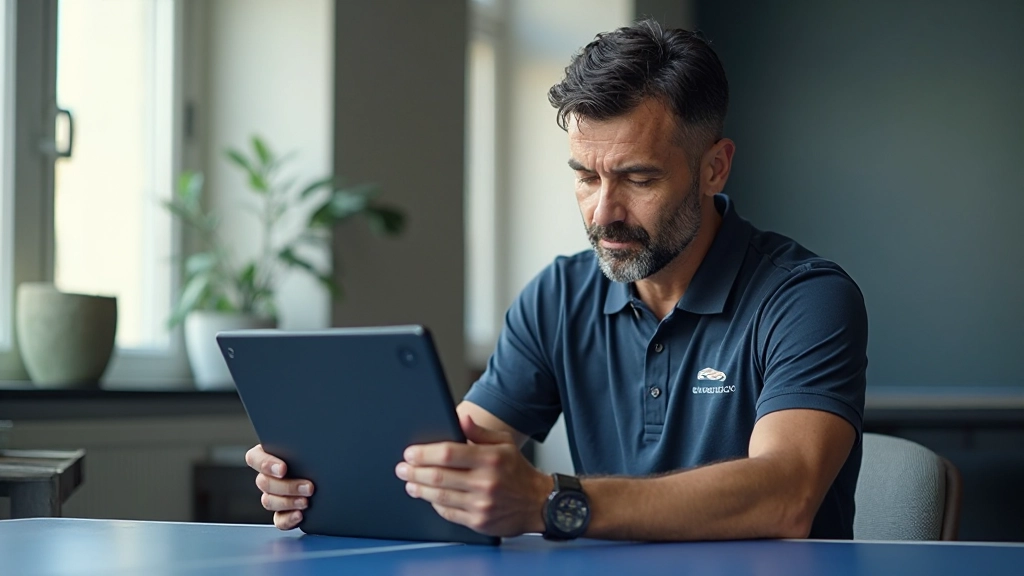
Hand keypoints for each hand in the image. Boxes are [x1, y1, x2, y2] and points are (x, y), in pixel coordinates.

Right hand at [245, 444, 314, 529]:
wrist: (333, 471)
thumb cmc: (320, 450)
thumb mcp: (310, 443)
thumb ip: (304, 442)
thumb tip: (312, 440)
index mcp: (268, 454)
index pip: (255, 458)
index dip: (266, 464)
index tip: (283, 469)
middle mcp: (268, 475)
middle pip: (264, 483)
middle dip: (287, 486)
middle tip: (309, 487)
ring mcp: (273, 495)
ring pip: (269, 501)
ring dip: (288, 502)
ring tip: (307, 501)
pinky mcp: (283, 512)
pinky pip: (278, 520)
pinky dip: (288, 519)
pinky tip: (300, 515)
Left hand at [395, 413, 551, 536]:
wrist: (537, 503)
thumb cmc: (518, 470)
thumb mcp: (504, 443)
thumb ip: (479, 432)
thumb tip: (461, 418)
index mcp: (490, 458)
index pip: (448, 453)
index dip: (424, 454)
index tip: (410, 453)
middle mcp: (485, 482)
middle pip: (439, 476)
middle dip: (414, 472)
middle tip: (402, 468)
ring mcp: (481, 504)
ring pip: (439, 496)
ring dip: (419, 489)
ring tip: (409, 482)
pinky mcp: (478, 521)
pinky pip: (448, 512)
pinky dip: (434, 504)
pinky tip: (428, 497)